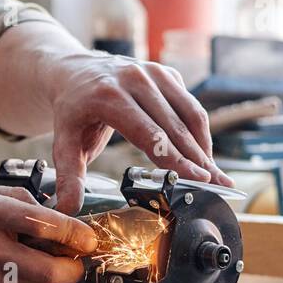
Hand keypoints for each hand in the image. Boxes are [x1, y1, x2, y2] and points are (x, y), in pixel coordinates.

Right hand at [0, 182, 96, 282]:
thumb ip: (10, 197)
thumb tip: (47, 209)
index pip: (47, 224)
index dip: (77, 234)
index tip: (87, 238)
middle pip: (53, 272)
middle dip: (72, 268)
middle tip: (72, 260)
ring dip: (45, 279)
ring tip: (33, 264)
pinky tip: (6, 276)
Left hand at [46, 52, 231, 213]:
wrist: (73, 72)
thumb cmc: (71, 111)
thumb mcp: (63, 142)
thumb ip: (69, 176)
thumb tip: (66, 210)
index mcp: (108, 96)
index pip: (150, 133)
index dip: (175, 158)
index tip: (198, 179)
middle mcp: (134, 79)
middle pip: (174, 125)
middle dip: (198, 158)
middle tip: (219, 184)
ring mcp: (153, 72)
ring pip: (189, 113)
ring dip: (204, 145)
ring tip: (216, 173)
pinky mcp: (166, 73)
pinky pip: (189, 105)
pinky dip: (199, 131)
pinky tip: (202, 154)